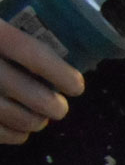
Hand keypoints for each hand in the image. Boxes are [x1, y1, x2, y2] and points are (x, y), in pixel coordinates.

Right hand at [0, 20, 84, 144]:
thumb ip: (16, 29)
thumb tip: (62, 49)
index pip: (35, 57)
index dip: (63, 75)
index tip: (76, 86)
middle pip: (36, 98)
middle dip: (56, 107)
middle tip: (58, 106)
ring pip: (23, 121)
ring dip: (38, 122)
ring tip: (40, 116)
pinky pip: (4, 135)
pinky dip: (17, 134)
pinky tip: (20, 127)